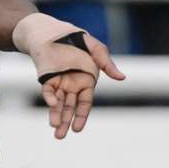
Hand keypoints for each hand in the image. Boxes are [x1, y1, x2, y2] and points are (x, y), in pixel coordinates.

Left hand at [16, 14, 125, 139]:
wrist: (53, 31)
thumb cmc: (77, 39)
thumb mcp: (95, 49)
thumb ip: (106, 63)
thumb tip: (122, 78)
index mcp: (86, 81)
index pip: (84, 103)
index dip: (81, 116)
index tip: (77, 129)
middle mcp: (72, 85)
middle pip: (70, 107)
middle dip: (66, 122)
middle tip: (60, 136)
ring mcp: (59, 82)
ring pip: (58, 103)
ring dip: (56, 116)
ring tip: (55, 129)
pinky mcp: (46, 78)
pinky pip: (48, 91)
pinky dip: (49, 98)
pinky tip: (51, 104)